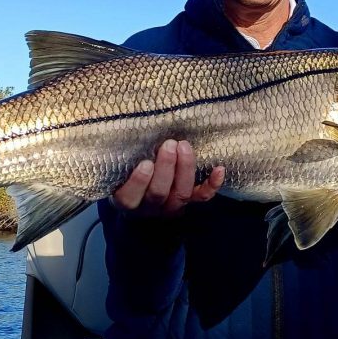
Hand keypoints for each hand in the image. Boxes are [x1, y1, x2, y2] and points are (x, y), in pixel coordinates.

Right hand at [110, 139, 224, 217]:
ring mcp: (171, 207)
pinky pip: (202, 197)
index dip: (138, 182)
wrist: (143, 201)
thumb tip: (119, 131)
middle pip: (158, 194)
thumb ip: (118, 158)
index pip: (129, 197)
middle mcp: (149, 207)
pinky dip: (212, 185)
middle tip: (169, 145)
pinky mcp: (189, 203)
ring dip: (185, 169)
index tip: (145, 163)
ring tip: (183, 146)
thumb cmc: (127, 175)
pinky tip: (219, 169)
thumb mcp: (119, 171)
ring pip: (181, 194)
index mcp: (127, 201)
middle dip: (165, 168)